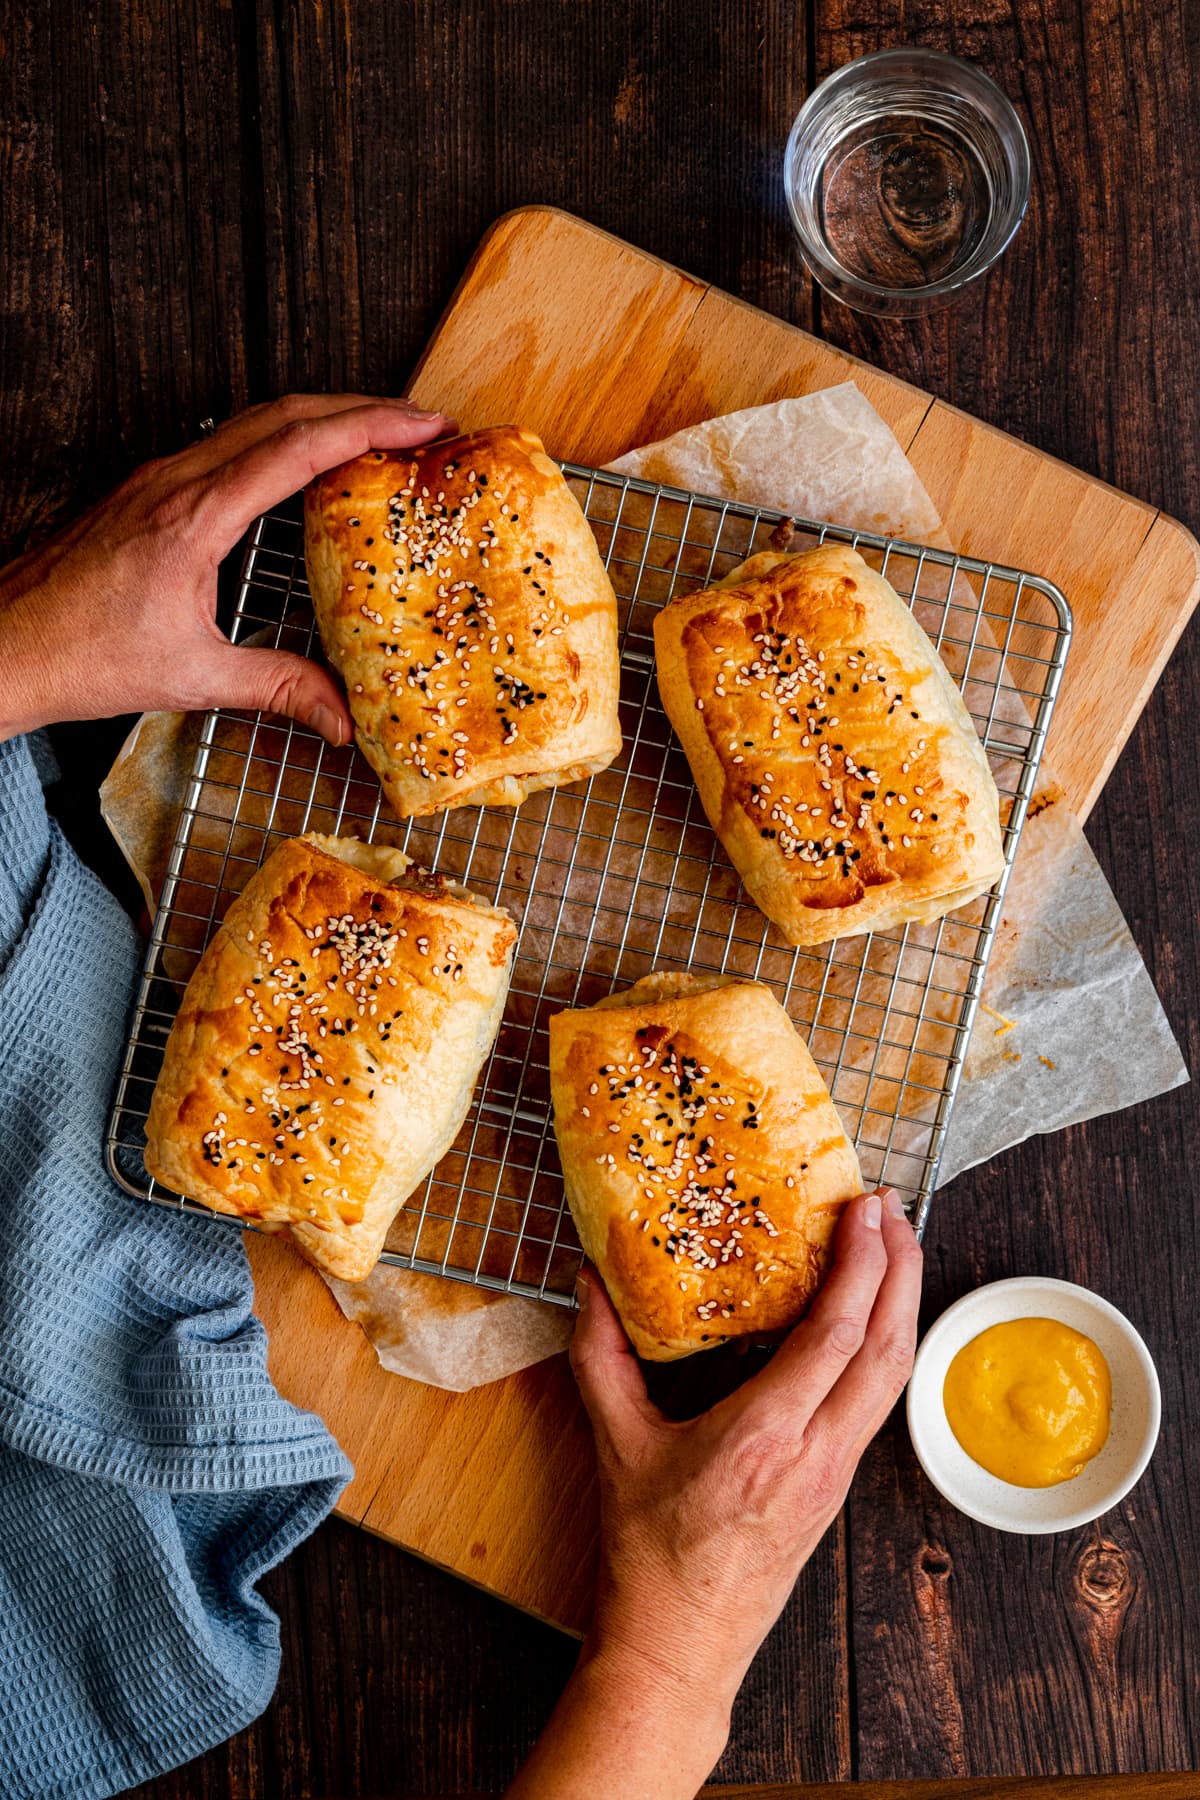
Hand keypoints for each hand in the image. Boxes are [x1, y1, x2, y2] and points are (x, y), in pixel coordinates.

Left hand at [0, 393, 454, 743]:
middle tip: (418, 423)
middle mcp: (176, 480)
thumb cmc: (81, 655)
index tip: (421, 425)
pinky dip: (278, 438)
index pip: (299, 446)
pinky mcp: (147, 489)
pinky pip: (225, 441)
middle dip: (359, 407)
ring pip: (253, 419)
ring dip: (319, 416)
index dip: (369, 426)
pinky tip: (300, 465)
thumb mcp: (193, 676)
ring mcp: (158, 477)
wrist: (8, 644)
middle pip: (284, 411)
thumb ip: (277, 687)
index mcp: (194, 516)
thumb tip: (342, 716)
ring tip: (374, 434)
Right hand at [507, 1188, 921, 1798]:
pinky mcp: (838, 1484)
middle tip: (889, 1207)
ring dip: (903, 1303)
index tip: (863, 1211)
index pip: (835, 1337)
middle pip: (887, 1348)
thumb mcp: (615, 1444)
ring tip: (895, 1245)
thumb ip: (601, 1356)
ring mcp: (836, 1472)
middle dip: (900, 1268)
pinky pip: (878, 1400)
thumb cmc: (648, 1552)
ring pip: (894, 1376)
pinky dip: (885, 1344)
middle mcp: (816, 1452)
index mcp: (764, 1436)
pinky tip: (871, 1315)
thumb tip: (590, 1282)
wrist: (681, 1644)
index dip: (859, 1266)